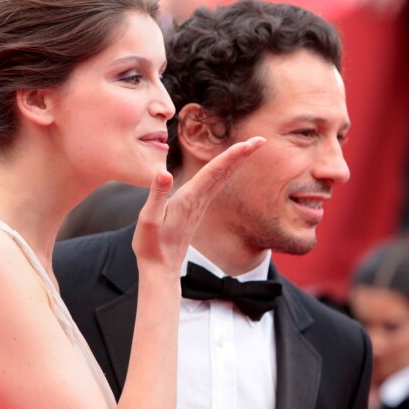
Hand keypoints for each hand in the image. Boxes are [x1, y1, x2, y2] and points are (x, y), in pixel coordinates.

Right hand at [132, 137, 265, 274]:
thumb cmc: (151, 245)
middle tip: (261, 140)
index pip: (214, 171)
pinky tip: (228, 167)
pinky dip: (224, 171)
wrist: (161, 268)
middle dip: (242, 154)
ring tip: (249, 147)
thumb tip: (164, 174)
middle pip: (224, 172)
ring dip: (235, 161)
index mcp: (189, 199)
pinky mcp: (196, 209)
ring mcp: (200, 205)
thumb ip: (157, 195)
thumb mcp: (148, 219)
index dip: (232, 155)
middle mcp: (199, 200)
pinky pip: (215, 184)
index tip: (249, 144)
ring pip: (222, 177)